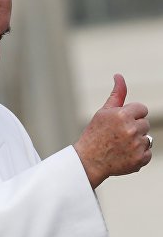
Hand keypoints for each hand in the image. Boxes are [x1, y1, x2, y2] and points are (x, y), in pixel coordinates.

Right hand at [74, 74, 151, 188]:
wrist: (88, 161)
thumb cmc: (94, 135)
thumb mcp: (103, 112)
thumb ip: (117, 94)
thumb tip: (119, 76)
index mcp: (122, 114)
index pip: (141, 109)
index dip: (131, 115)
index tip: (120, 122)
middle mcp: (131, 129)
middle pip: (145, 123)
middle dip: (134, 127)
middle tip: (117, 135)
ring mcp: (137, 145)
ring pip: (147, 138)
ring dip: (137, 141)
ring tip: (120, 145)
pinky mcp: (140, 159)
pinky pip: (148, 152)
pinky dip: (138, 154)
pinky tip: (124, 154)